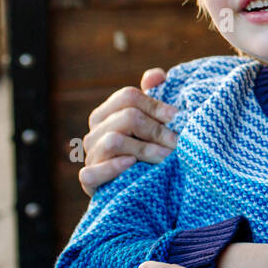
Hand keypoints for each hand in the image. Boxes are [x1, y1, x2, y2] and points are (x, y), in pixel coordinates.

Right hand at [80, 67, 175, 196]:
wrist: (142, 192)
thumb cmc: (151, 150)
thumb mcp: (155, 123)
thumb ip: (154, 97)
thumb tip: (157, 75)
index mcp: (107, 114)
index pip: (128, 96)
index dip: (155, 104)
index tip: (178, 117)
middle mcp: (95, 133)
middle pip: (126, 117)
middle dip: (157, 130)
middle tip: (178, 142)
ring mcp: (90, 156)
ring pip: (113, 141)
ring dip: (145, 149)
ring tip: (166, 157)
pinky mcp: (89, 181)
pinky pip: (92, 172)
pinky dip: (113, 168)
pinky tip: (133, 165)